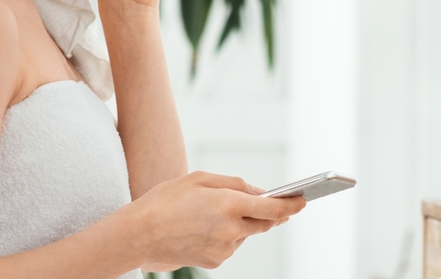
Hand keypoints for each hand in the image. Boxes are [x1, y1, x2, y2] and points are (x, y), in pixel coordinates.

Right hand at [125, 171, 305, 270]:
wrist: (138, 234)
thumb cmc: (166, 200)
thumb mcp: (200, 179)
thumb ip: (234, 183)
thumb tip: (258, 192)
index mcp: (229, 204)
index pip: (273, 209)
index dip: (291, 205)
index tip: (302, 201)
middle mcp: (230, 229)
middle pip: (264, 224)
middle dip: (269, 214)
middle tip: (268, 204)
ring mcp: (224, 249)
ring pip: (245, 235)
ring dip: (241, 224)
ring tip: (213, 213)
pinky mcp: (215, 262)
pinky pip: (230, 246)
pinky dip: (226, 236)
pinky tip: (204, 228)